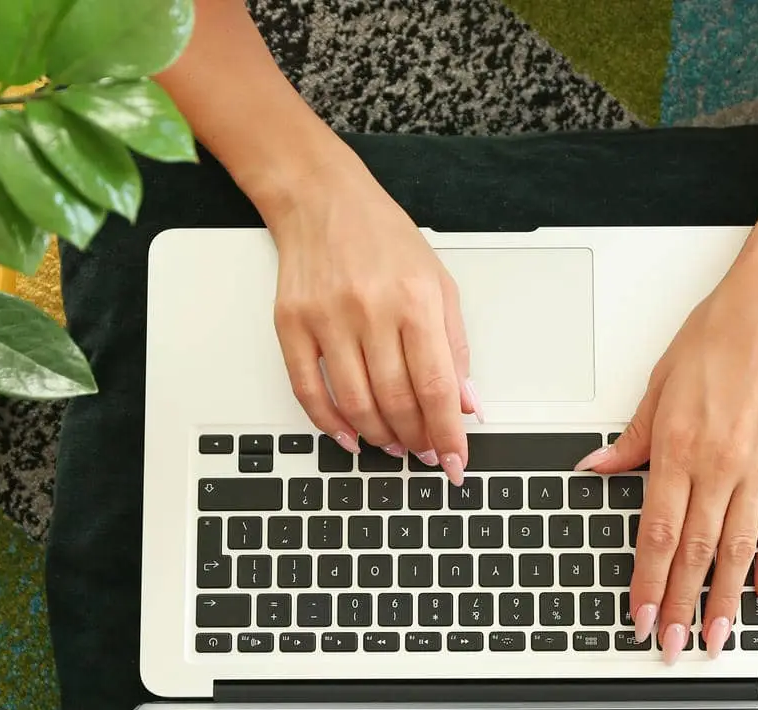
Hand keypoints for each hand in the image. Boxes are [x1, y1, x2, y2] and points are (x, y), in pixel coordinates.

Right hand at [266, 164, 479, 483]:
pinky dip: (330, 423)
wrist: (321, 198)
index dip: (447, 433)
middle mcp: (371, 309)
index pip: (437, 385)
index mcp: (415, 299)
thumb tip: (465, 403)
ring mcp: (328, 318)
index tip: (454, 462)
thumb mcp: (438, 283)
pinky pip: (309, 390)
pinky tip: (349, 435)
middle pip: (397, 400)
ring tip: (393, 444)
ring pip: (355, 402)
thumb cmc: (383, 238)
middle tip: (424, 452)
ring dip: (378, 436)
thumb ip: (455, 346)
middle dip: (416, 439)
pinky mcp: (292, 324)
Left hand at [577, 222, 757, 663]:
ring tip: (713, 637)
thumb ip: (630, 439)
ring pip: (738, 550)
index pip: (656, 533)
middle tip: (669, 645)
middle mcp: (720, 465)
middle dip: (678, 605)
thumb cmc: (721, 333)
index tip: (636, 616)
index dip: (645, 582)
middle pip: (695, 552)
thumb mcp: (659, 383)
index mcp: (678, 447)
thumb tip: (596, 468)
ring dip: (723, 600)